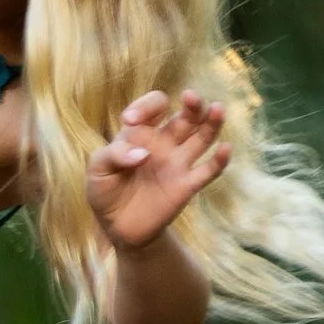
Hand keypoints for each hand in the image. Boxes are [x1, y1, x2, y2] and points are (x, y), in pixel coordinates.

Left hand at [88, 88, 227, 252]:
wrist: (118, 227)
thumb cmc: (105, 192)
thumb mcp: (98, 169)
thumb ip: (114, 155)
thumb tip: (143, 155)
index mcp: (140, 133)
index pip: (153, 107)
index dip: (145, 107)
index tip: (129, 120)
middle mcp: (163, 143)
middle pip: (186, 117)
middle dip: (192, 105)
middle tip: (190, 96)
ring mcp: (177, 164)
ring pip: (202, 137)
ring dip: (211, 123)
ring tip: (217, 109)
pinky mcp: (187, 186)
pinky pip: (208, 170)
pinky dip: (220, 160)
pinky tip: (225, 148)